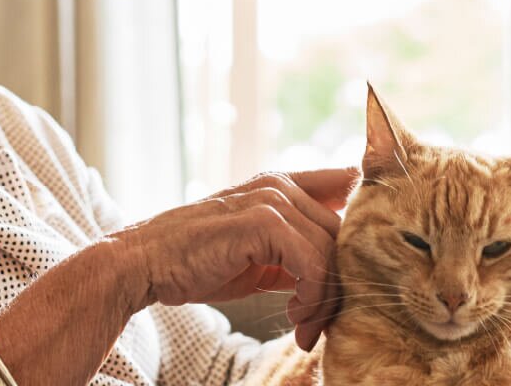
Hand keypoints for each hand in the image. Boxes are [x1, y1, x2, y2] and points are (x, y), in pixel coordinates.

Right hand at [108, 167, 360, 350]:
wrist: (146, 264)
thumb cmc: (197, 262)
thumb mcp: (258, 256)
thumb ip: (296, 255)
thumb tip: (335, 278)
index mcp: (281, 185)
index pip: (345, 185)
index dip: (364, 217)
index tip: (364, 263)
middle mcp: (280, 186)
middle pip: (345, 233)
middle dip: (340, 284)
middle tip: (320, 324)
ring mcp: (272, 200)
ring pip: (332, 251)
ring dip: (324, 300)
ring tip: (305, 327)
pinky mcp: (263, 223)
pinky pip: (312, 263)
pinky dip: (311, 297)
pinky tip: (295, 316)